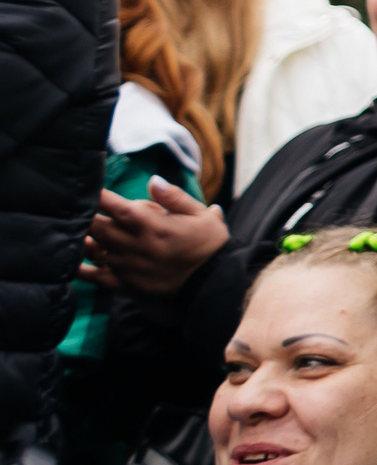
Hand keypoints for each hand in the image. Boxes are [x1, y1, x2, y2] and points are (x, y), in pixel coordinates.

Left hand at [82, 178, 227, 295]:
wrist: (214, 283)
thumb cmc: (209, 245)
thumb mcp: (202, 215)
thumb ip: (175, 197)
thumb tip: (152, 180)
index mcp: (155, 227)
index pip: (120, 208)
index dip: (102, 198)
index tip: (92, 189)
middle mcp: (137, 246)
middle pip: (101, 228)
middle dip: (88, 216)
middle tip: (80, 209)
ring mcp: (130, 267)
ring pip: (95, 250)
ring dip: (85, 238)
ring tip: (78, 230)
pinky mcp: (127, 285)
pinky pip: (97, 277)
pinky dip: (83, 269)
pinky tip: (74, 262)